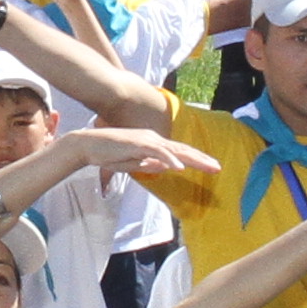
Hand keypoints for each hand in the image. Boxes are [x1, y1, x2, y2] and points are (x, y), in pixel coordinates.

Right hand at [47, 122, 220, 188]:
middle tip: (218, 168)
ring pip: (175, 150)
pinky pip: (157, 152)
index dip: (196, 159)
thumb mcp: (132, 163)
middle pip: (182, 150)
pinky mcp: (137, 144)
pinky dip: (170, 159)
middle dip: (202, 159)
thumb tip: (165, 168)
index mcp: (153, 144)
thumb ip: (149, 165)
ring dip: (193, 159)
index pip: (179, 152)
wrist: (89, 145)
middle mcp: (153, 139)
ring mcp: (146, 140)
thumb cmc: (108, 154)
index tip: (210, 167)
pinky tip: (180, 167)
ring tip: (208, 167)